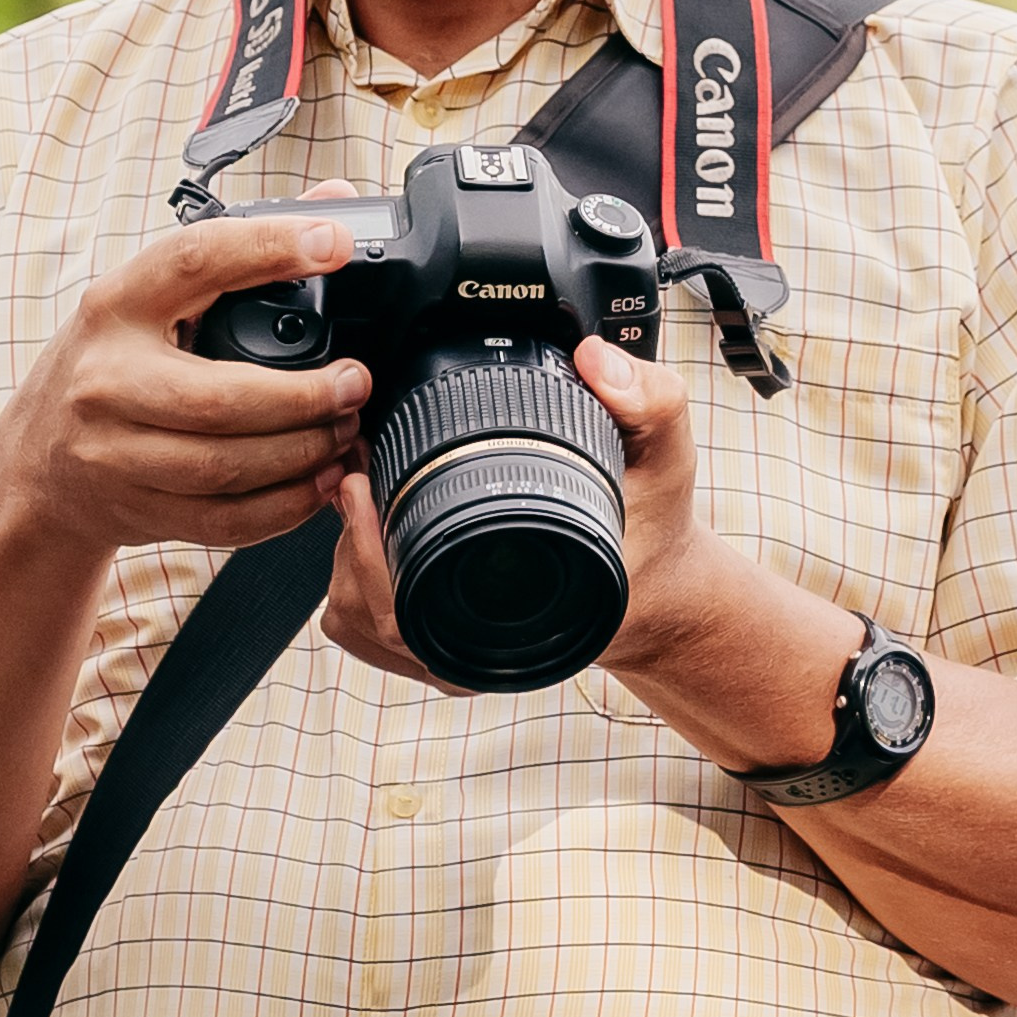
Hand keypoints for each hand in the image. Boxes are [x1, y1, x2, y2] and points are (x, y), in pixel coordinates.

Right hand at [0, 201, 371, 560]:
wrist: (35, 464)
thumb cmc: (106, 366)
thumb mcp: (148, 299)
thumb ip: (240, 250)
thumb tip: (332, 201)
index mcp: (114, 306)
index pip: (194, 260)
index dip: (268, 247)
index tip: (333, 241)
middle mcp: (105, 380)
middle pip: (221, 397)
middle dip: (305, 395)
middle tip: (354, 383)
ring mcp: (115, 454)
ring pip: (228, 465)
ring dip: (304, 453)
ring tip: (344, 431)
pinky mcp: (136, 509)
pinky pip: (225, 519)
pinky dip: (286, 506)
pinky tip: (319, 481)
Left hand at [319, 337, 709, 688]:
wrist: (656, 585)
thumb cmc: (650, 525)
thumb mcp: (668, 456)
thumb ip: (650, 400)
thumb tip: (593, 360)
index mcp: (523, 617)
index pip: (408, 612)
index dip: (369, 549)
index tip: (361, 484)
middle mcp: (489, 651)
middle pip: (368, 614)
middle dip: (351, 537)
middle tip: (357, 474)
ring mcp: (462, 657)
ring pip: (359, 623)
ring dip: (348, 558)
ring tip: (367, 499)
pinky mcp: (445, 649)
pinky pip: (368, 630)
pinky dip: (356, 581)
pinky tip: (377, 534)